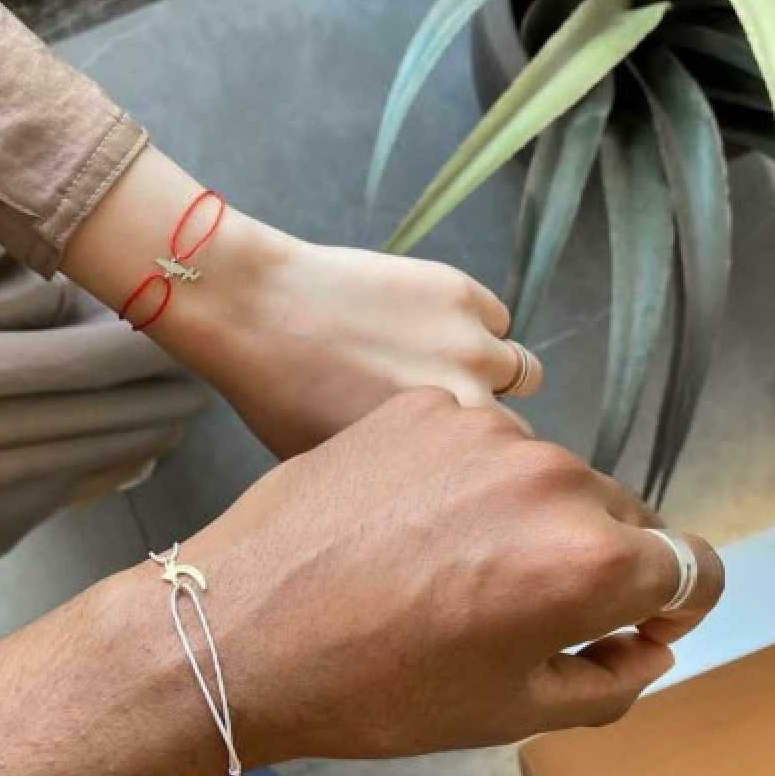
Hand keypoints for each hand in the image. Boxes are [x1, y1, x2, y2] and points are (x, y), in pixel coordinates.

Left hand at [60, 148, 541, 458]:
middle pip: (518, 426)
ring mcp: (470, 340)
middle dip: (488, 424)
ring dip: (488, 372)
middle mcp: (470, 399)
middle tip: (443, 412)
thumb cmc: (282, 397)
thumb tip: (433, 485)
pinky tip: (422, 325)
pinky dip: (471, 324)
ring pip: (518, 367)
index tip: (456, 458)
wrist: (256, 309)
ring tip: (437, 365)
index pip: (500, 474)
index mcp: (441, 453)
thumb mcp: (341, 465)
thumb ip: (403, 477)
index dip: (475, 469)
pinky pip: (494, 317)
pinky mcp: (459, 291)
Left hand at [123, 389, 723, 772]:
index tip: (630, 617)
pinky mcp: (420, 403)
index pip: (683, 565)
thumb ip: (608, 675)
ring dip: (523, 508)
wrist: (238, 623)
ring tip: (449, 551)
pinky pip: (475, 438)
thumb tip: (646, 641)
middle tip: (522, 595)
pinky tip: (407, 508)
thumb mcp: (510, 710)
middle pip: (612, 511)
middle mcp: (548, 474)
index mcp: (586, 559)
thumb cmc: (373, 684)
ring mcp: (480, 425)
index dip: (666, 599)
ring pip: (541, 468)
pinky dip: (462, 471)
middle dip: (592, 556)